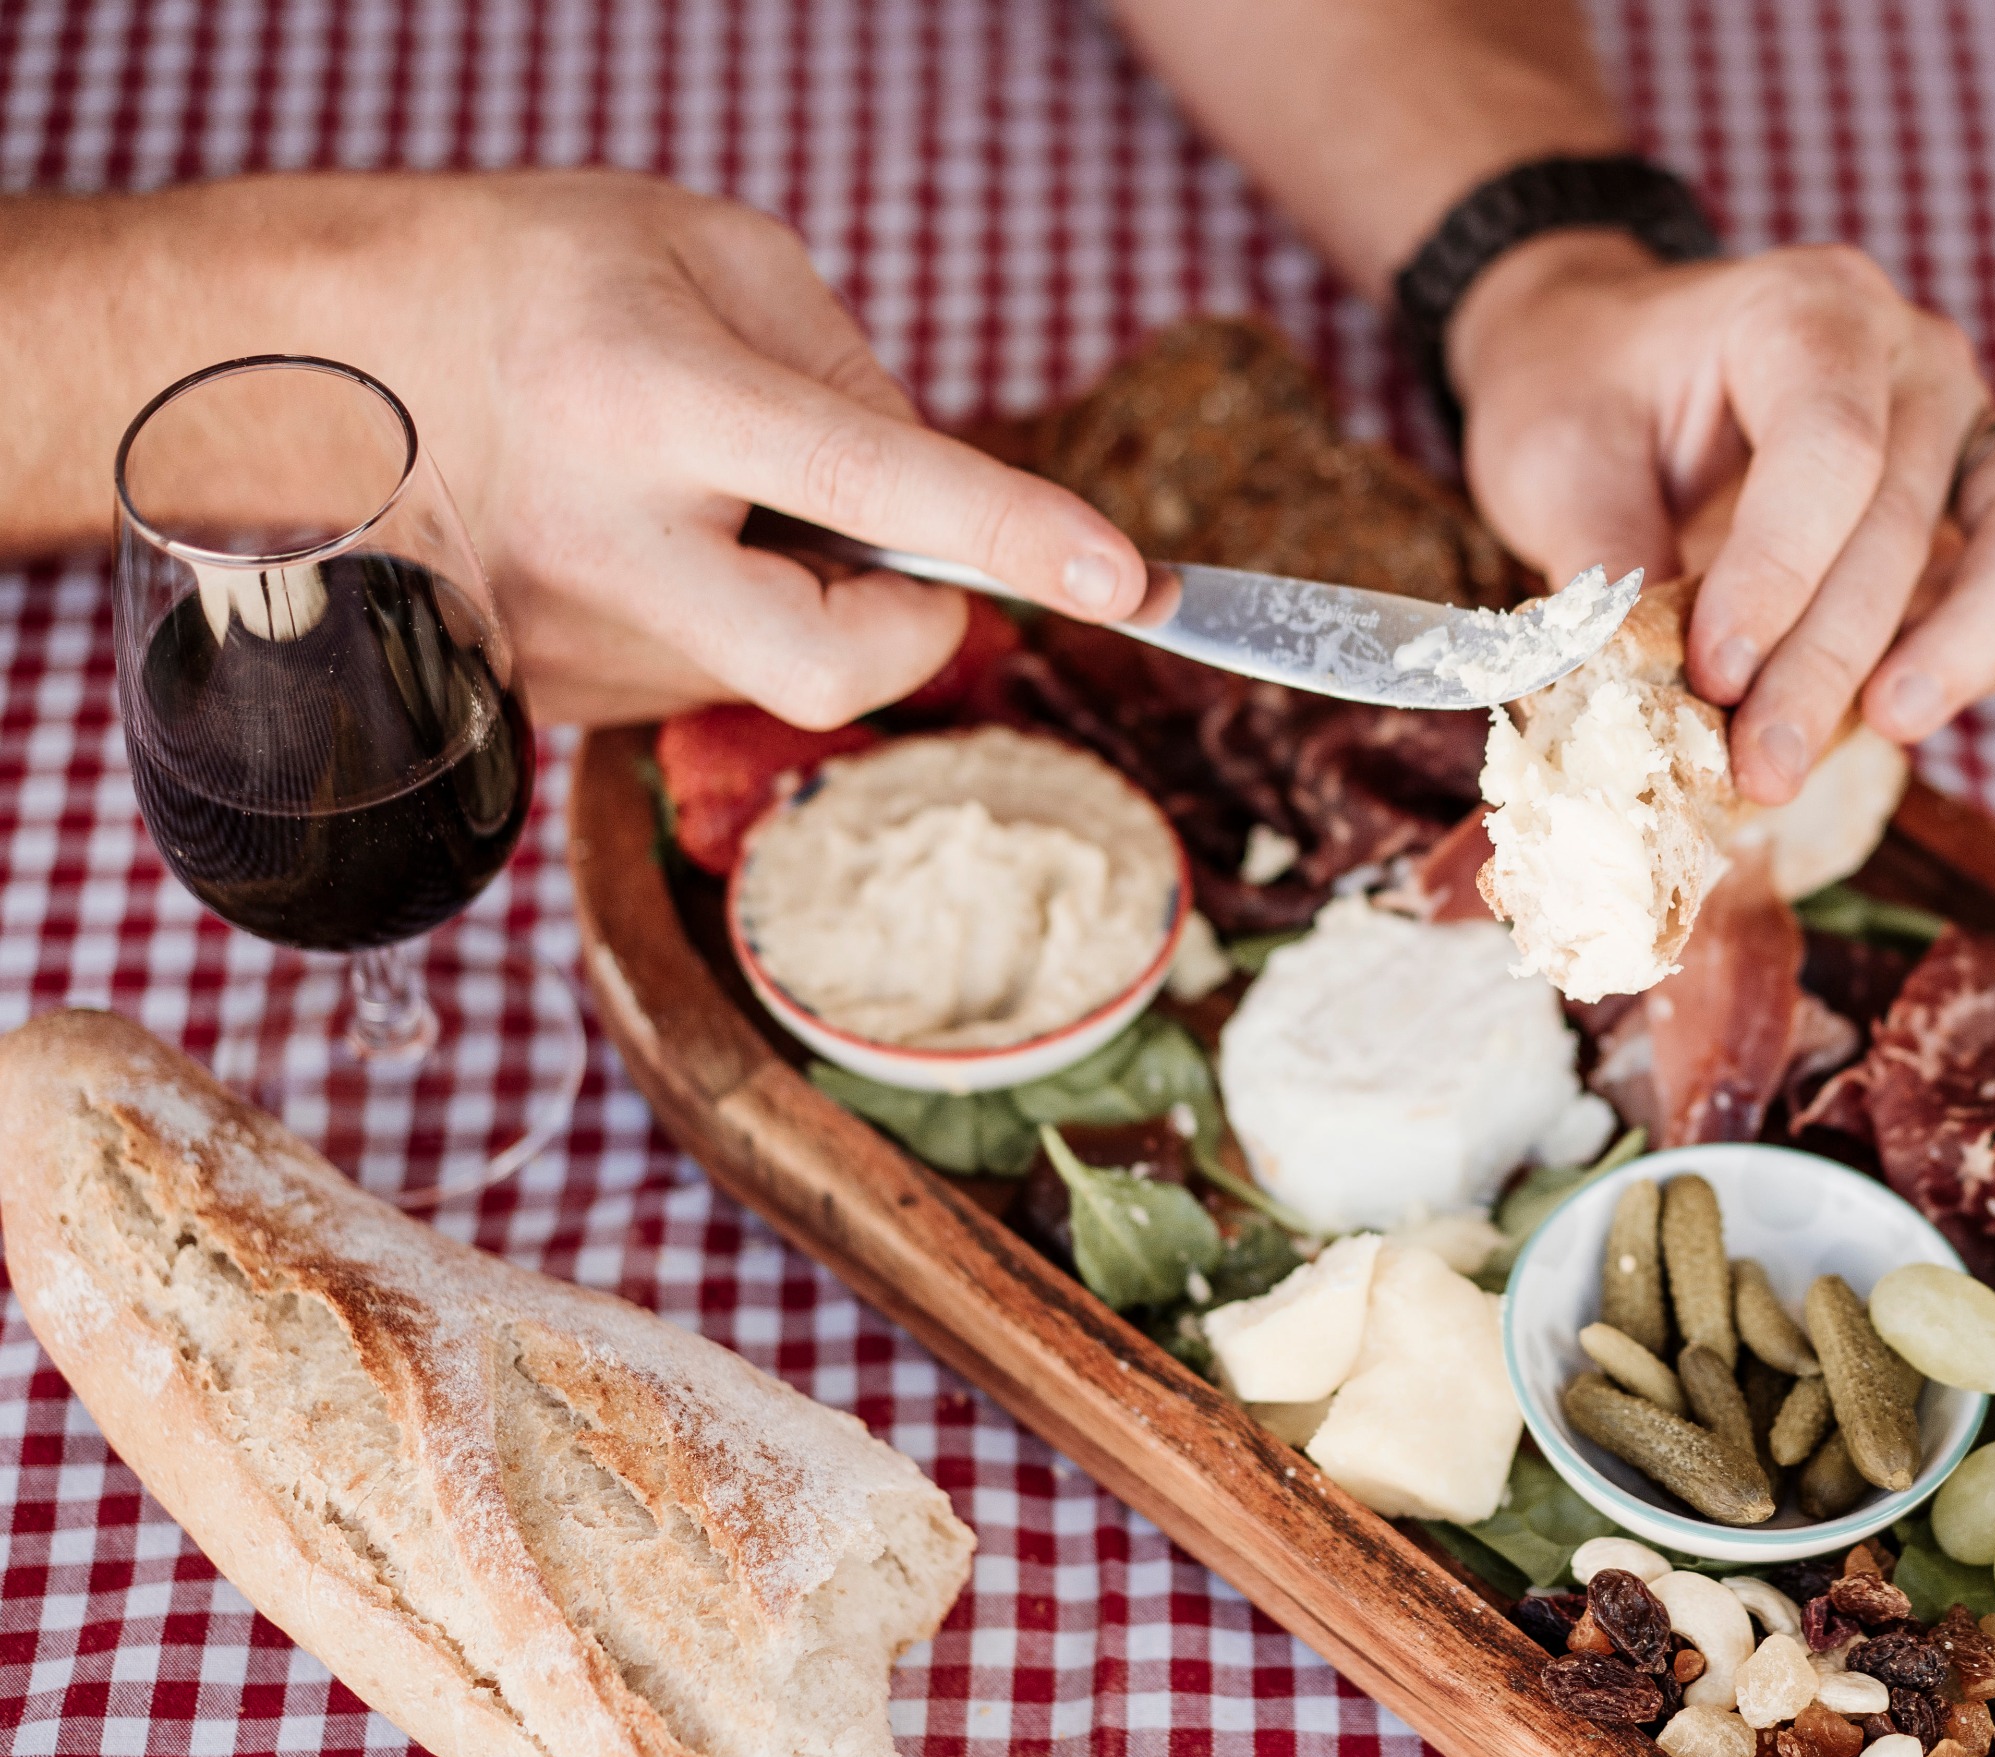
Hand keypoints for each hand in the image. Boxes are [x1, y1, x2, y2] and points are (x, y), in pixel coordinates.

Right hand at [196, 173, 1148, 726]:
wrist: (302, 353)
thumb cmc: (529, 276)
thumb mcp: (710, 254)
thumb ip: (850, 373)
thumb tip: (941, 505)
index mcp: (651, 398)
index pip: (872, 485)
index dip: (1010, 536)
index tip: (1122, 578)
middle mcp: (604, 539)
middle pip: (830, 667)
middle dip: (916, 632)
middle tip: (912, 563)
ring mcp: (568, 638)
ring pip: (769, 667)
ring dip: (799, 595)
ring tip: (703, 491)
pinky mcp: (551, 695)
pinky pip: (704, 673)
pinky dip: (726, 614)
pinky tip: (649, 536)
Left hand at [1447, 234, 1994, 802]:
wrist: (1623, 362)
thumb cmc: (1588, 394)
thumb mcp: (1551, 456)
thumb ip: (1601, 562)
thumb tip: (1636, 697)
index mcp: (1804, 312)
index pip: (1827, 445)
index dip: (1779, 573)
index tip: (1717, 675)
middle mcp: (1913, 359)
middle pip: (1910, 512)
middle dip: (1835, 659)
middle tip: (1763, 765)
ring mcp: (1972, 428)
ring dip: (1975, 644)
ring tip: (1885, 729)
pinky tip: (1917, 712)